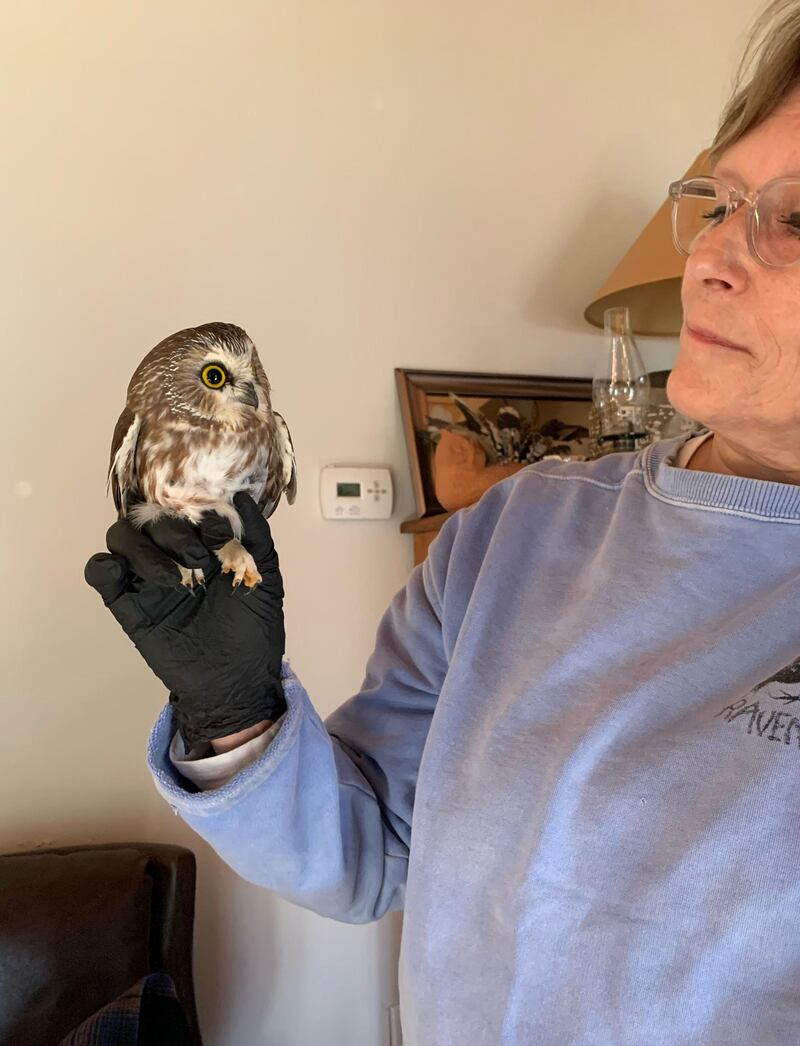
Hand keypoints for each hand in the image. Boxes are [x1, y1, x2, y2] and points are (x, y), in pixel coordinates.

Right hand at [84, 492, 286, 748]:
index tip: (217, 534)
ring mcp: (147, 578)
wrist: (235, 681)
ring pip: (122, 538)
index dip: (196, 512)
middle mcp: (171, 554)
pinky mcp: (127, 604)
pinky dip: (103, 566)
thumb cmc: (255, 629)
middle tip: (197, 558)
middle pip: (150, 518)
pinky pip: (100, 573)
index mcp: (204, 543)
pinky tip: (122, 575)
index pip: (184, 507)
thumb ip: (257, 536)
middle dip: (171, 531)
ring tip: (172, 578)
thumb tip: (243, 495)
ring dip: (142, 549)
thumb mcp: (266, 578)